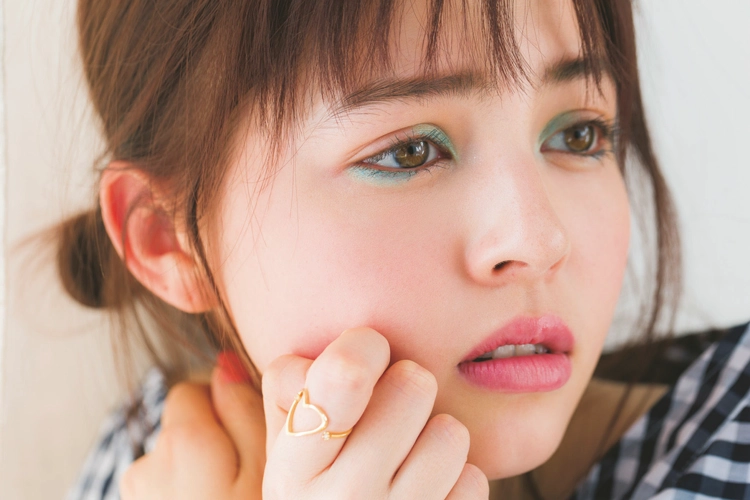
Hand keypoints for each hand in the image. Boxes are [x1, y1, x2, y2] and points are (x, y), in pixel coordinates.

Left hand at [120, 352, 264, 499]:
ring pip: (174, 459)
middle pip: (181, 425)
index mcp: (180, 442)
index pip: (189, 390)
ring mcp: (135, 493)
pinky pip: (165, 485)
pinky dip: (185, 489)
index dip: (221, 409)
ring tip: (223, 495)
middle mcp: (145, 464)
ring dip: (198, 468)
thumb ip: (245, 410)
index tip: (243, 440)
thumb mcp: (265, 466)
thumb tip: (226, 366)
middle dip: (210, 440)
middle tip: (239, 476)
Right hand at [261, 327, 488, 498]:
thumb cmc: (316, 487)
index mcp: (295, 468)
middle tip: (390, 407)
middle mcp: (345, 498)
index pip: (344, 377)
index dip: (363, 347)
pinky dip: (454, 478)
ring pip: (449, 432)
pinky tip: (426, 490)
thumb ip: (291, 385)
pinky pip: (472, 478)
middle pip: (412, 386)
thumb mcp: (284, 444)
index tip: (367, 353)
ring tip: (408, 454)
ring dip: (435, 434)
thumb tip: (343, 351)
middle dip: (407, 384)